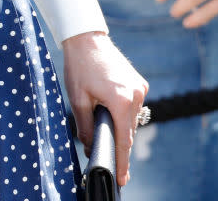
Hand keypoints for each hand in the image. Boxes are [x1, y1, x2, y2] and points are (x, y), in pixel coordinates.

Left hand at [62, 31, 147, 188]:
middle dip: (120, 146)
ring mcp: (140, 87)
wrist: (87, 38)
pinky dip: (124, 113)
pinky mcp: (139, 81)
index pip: (124, 140)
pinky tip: (113, 116)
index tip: (122, 179)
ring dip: (122, 128)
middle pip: (129, 131)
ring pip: (132, 118)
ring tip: (110, 137)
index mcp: (121, 100)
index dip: (122, 161)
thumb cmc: (80, 67)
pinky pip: (134, 105)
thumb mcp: (78, 101)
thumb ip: (86, 128)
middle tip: (113, 164)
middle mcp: (136, 94)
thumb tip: (91, 148)